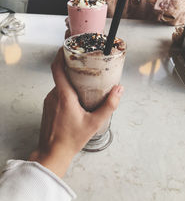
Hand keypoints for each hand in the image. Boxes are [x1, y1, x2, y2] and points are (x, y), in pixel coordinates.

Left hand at [30, 49, 123, 176]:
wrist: (53, 152)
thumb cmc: (72, 139)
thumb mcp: (94, 122)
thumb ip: (109, 106)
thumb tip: (119, 90)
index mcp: (63, 95)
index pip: (57, 68)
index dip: (60, 55)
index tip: (67, 47)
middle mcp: (53, 95)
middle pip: (60, 74)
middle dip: (71, 68)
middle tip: (84, 65)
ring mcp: (48, 101)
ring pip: (59, 85)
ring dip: (70, 81)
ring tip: (83, 83)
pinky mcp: (48, 107)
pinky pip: (57, 93)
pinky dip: (65, 91)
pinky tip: (76, 99)